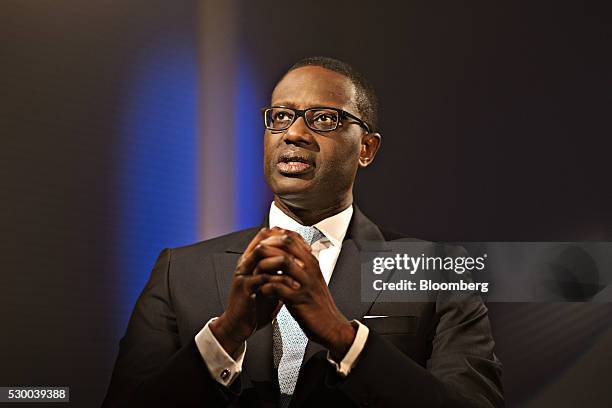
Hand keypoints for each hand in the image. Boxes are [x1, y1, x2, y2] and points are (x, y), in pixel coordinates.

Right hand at [210, 227, 298, 355]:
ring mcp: (244, 273)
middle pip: (264, 240)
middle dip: (286, 244)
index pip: (267, 234)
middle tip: (305, 253)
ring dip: (283, 258)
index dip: (287, 236)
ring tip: (300, 267)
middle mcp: (246, 262)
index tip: (304, 245)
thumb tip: (301, 263)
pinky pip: (262, 277)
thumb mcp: (271, 284)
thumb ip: (280, 272)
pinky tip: (293, 286)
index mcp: (252, 259)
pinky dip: (280, 280)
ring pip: (261, 253)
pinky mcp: (244, 287)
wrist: (239, 326)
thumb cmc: (255, 306)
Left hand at [255, 231, 355, 358]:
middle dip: (267, 247)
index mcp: (311, 262)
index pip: (292, 237)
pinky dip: (266, 286)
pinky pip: (278, 286)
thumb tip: (281, 255)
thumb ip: (299, 266)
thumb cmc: (316, 304)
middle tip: (254, 256)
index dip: (274, 236)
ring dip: (264, 265)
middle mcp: (310, 268)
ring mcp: (305, 282)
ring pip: (283, 262)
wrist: (330, 326)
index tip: (261, 243)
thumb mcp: (310, 279)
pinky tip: (261, 290)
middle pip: (287, 244)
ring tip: (254, 272)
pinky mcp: (300, 299)